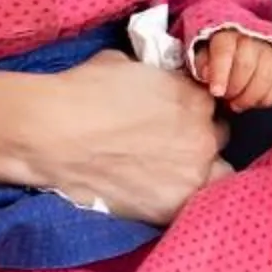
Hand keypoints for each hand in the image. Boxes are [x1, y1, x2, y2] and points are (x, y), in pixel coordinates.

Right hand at [31, 52, 224, 225]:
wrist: (55, 133)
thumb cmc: (83, 91)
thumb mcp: (126, 65)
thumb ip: (154, 78)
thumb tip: (151, 83)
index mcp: (195, 98)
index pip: (209, 105)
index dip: (189, 111)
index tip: (171, 118)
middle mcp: (202, 135)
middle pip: (216, 139)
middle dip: (197, 140)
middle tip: (168, 145)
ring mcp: (191, 174)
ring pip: (216, 175)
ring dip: (198, 172)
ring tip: (168, 175)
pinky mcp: (172, 206)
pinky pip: (192, 205)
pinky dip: (180, 200)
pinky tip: (158, 195)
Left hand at [192, 27, 271, 112]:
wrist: (243, 44)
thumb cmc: (218, 54)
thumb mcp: (203, 54)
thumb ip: (202, 63)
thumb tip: (206, 75)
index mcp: (228, 33)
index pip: (224, 50)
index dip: (220, 73)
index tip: (216, 92)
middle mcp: (253, 38)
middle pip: (246, 65)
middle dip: (235, 88)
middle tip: (226, 98)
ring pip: (266, 76)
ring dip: (250, 97)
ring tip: (237, 104)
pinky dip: (267, 98)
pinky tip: (255, 102)